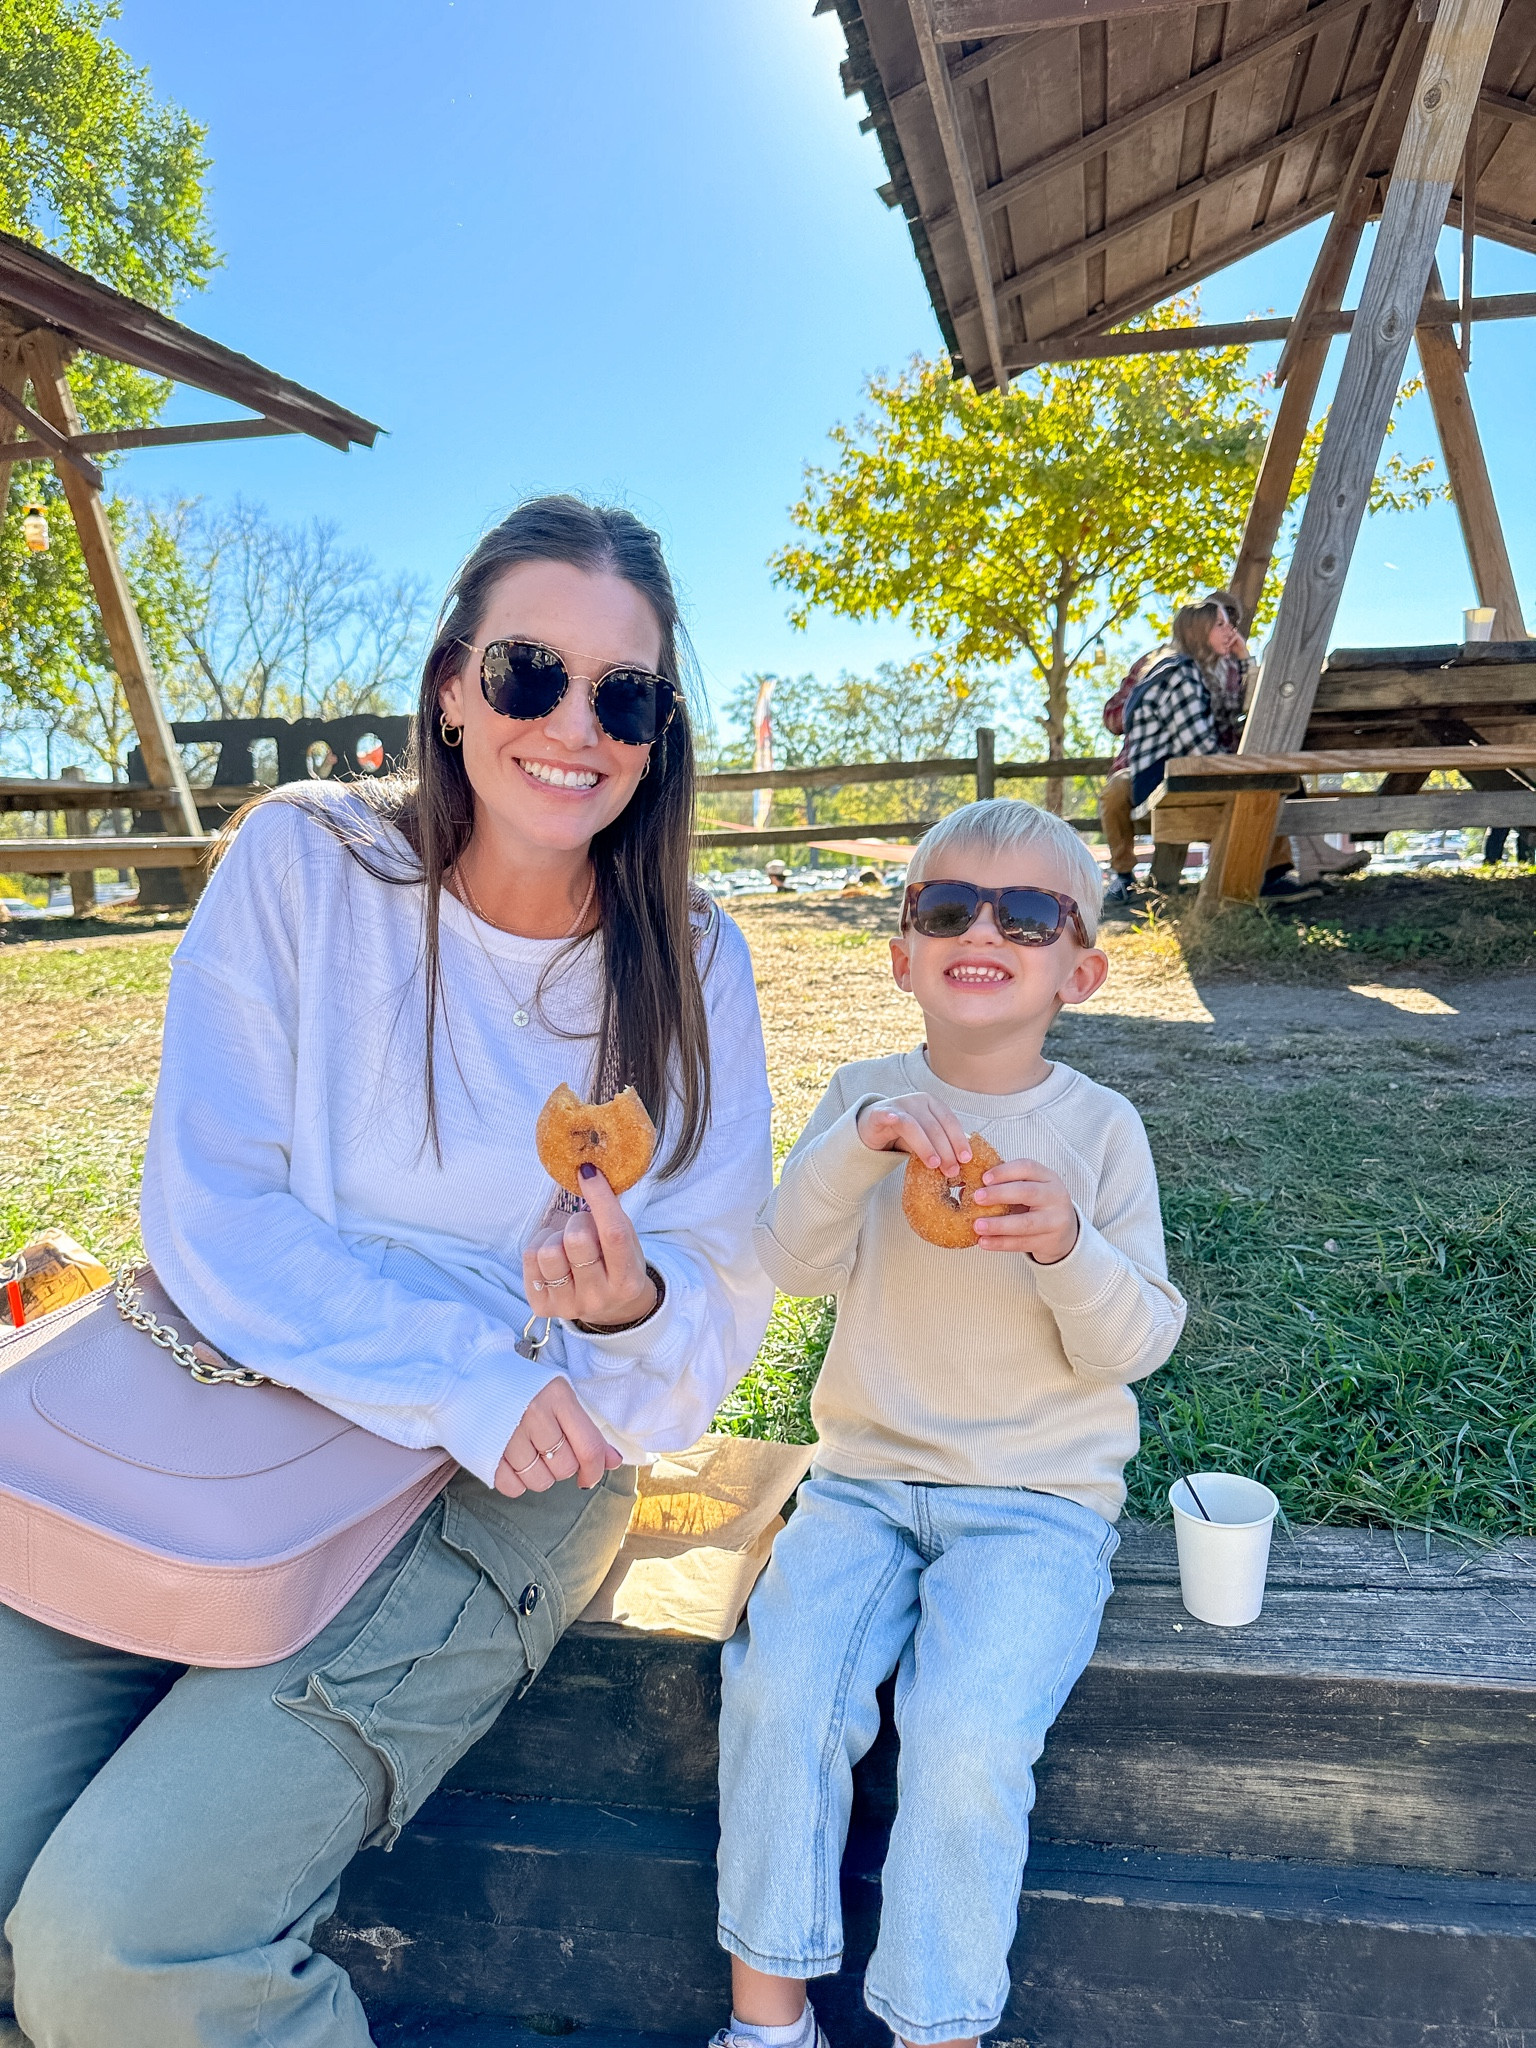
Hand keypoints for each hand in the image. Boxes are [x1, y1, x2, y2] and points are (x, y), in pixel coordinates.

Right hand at [495, 1378, 621, 1495]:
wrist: (467, 1373)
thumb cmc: (520, 1387)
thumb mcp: (557, 1397)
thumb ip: (587, 1430)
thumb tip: (613, 1461)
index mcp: (557, 1397)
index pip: (589, 1447)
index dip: (594, 1470)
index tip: (588, 1477)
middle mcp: (534, 1414)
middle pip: (565, 1467)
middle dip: (561, 1467)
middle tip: (547, 1450)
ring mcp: (508, 1434)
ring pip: (540, 1481)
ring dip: (539, 1476)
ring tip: (528, 1454)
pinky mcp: (484, 1452)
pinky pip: (512, 1487)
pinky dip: (516, 1482)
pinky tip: (511, 1463)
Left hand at [522, 1164, 656, 1329]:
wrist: (611, 1309)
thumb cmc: (618, 1265)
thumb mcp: (628, 1243)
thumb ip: (611, 1216)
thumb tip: (587, 1173)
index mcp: (626, 1281)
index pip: (613, 1233)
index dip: (600, 1198)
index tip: (587, 1172)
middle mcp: (598, 1297)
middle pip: (576, 1240)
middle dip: (577, 1220)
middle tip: (582, 1225)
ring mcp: (568, 1305)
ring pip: (548, 1251)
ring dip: (555, 1236)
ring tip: (565, 1243)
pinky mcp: (542, 1307)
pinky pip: (529, 1258)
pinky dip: (540, 1245)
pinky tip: (553, 1254)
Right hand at [857, 1092, 970, 1174]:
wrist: (872, 1128)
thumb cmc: (904, 1135)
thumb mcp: (926, 1139)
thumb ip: (940, 1147)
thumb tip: (961, 1166)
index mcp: (932, 1104)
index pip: (950, 1121)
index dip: (959, 1140)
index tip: (966, 1159)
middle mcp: (917, 1101)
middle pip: (935, 1127)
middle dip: (946, 1151)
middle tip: (952, 1171)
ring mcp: (897, 1106)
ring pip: (914, 1126)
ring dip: (926, 1146)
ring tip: (934, 1164)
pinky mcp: (878, 1113)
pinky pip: (886, 1116)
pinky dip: (891, 1118)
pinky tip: (894, 1122)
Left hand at [973, 1157, 1079, 1263]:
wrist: (1065, 1232)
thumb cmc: (1038, 1205)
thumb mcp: (1029, 1189)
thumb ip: (1004, 1185)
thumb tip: (967, 1187)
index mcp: (1047, 1177)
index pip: (1027, 1167)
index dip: (1005, 1171)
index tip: (984, 1178)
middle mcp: (1055, 1196)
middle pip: (1027, 1192)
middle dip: (1000, 1194)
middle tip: (976, 1198)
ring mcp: (1055, 1220)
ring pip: (1025, 1223)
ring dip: (998, 1225)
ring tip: (977, 1225)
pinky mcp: (1049, 1241)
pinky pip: (1022, 1243)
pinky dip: (1001, 1243)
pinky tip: (984, 1242)